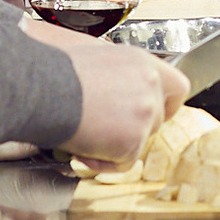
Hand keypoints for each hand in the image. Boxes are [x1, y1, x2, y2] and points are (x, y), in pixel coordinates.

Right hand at [33, 23, 190, 160]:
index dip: (166, 104)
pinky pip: (124, 163)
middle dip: (132, 129)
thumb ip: (121, 74)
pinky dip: (103, 161)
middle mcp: (151, 86)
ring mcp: (144, 114)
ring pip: (139, 142)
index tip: (153, 112)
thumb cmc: (57, 71)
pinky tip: (82, 146)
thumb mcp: (98, 57)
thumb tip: (118, 87)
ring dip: (114, 145)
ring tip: (85, 133)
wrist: (42, 88)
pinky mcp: (132, 141)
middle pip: (157, 120)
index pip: (178, 87)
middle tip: (104, 128)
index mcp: (144, 63)